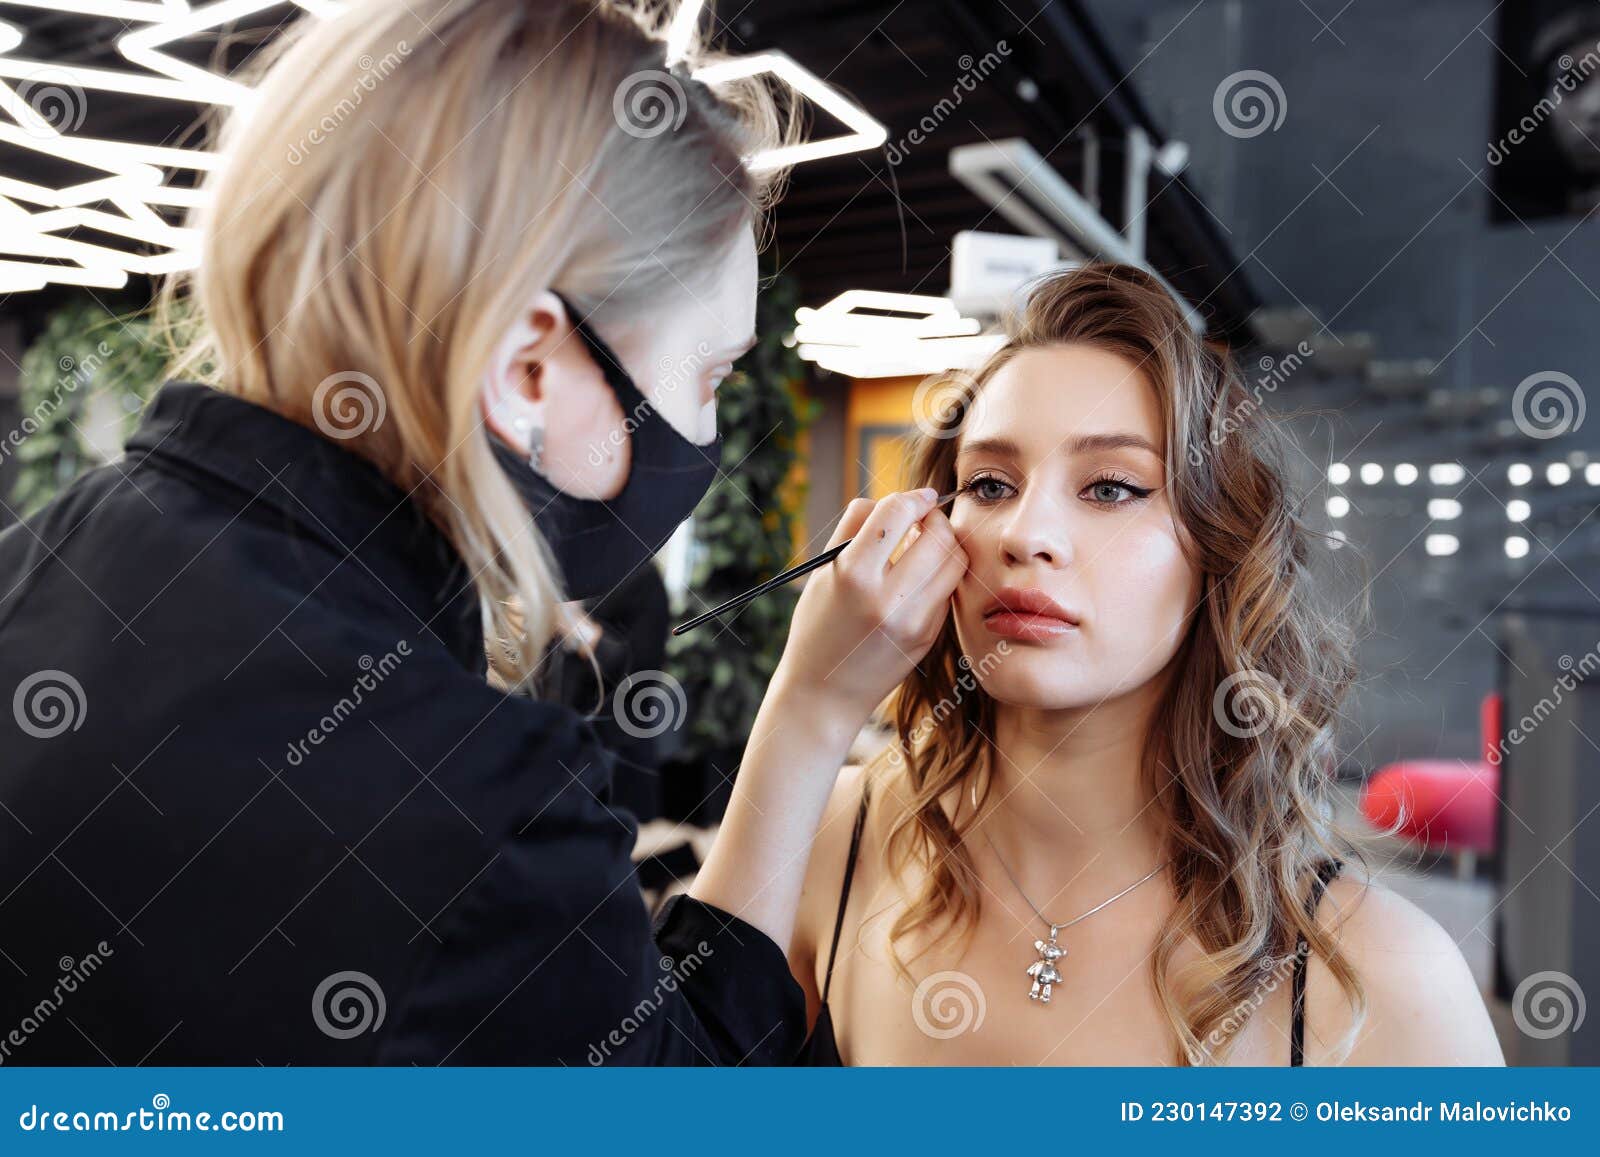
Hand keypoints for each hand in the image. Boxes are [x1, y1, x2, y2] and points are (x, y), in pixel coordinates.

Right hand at [774, 488, 966, 721]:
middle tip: (924, 520)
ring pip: (954, 561)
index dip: (912, 497)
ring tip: (925, 545)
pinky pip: (948, 590)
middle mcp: (886, 598)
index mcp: (852, 575)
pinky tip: (921, 577)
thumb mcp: (822, 573)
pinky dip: (940, 574)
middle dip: (935, 518)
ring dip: (946, 544)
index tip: (918, 496)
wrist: (823, 693)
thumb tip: (890, 499)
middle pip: (937, 535)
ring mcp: (912, 621)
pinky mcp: (928, 637)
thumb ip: (853, 529)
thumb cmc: (818, 625)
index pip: (895, 513)